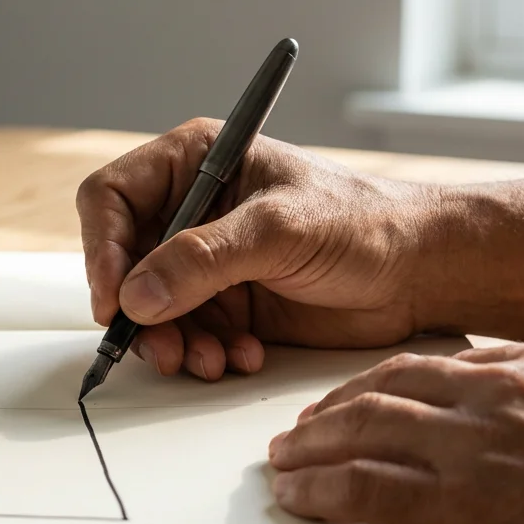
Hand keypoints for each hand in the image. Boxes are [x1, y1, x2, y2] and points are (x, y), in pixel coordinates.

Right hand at [77, 118, 433, 380]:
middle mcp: (193, 210)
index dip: (103, 249)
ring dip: (172, 342)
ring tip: (209, 360)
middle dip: (139, 312)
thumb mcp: (279, 230)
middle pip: (124, 263)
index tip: (115, 300)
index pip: (112, 198)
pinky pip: (187, 336)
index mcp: (197, 162)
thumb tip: (137, 296)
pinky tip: (243, 355)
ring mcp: (209, 261)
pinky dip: (205, 354)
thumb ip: (204, 260)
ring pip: (151, 309)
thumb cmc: (365, 222)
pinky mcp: (228, 304)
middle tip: (163, 347)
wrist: (420, 271)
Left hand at [267, 336, 523, 523]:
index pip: (441, 363)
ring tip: (284, 456)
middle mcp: (490, 393)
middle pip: (386, 386)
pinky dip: (318, 489)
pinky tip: (296, 495)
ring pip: (360, 428)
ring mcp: (465, 447)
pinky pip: (359, 489)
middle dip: (336, 403)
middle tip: (308, 422)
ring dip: (311, 442)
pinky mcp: (450, 506)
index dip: (393, 382)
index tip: (372, 395)